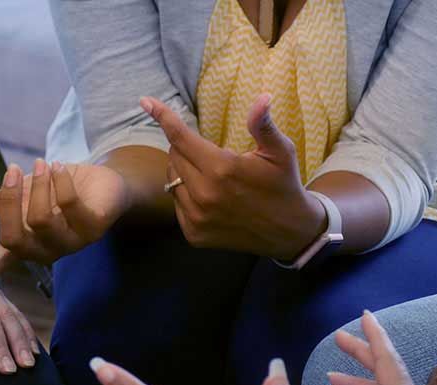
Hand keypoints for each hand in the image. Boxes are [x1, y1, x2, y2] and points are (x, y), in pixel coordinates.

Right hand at [0, 161, 131, 302]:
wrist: (101, 182)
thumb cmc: (56, 191)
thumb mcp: (16, 196)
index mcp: (24, 245)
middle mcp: (45, 250)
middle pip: (14, 239)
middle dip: (10, 201)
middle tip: (13, 171)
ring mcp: (70, 243)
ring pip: (41, 220)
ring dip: (39, 186)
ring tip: (43, 164)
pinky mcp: (93, 229)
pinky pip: (69, 205)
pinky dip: (60, 182)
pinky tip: (60, 169)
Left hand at [141, 95, 326, 260]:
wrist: (290, 231)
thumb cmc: (284, 184)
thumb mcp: (280, 152)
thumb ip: (263, 125)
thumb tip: (262, 97)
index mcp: (222, 168)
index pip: (180, 137)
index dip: (162, 116)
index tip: (146, 101)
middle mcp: (204, 194)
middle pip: (173, 157)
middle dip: (184, 148)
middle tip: (209, 154)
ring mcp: (197, 217)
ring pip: (171, 181)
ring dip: (183, 172)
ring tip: (210, 175)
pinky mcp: (195, 234)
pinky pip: (177, 204)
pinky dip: (186, 195)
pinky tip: (208, 197)